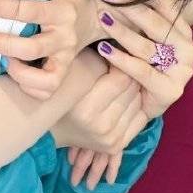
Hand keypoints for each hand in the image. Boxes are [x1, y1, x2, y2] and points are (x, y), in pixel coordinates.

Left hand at [0, 0, 89, 100]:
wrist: (95, 19)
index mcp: (64, 12)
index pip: (28, 10)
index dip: (0, 7)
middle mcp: (64, 39)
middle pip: (29, 48)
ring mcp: (64, 60)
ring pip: (41, 78)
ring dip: (14, 70)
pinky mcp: (61, 75)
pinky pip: (45, 91)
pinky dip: (26, 85)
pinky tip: (12, 69)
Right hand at [51, 58, 148, 187]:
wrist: (52, 130)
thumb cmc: (62, 92)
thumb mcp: (73, 69)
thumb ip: (97, 58)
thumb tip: (122, 47)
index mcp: (86, 108)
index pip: (122, 79)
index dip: (121, 63)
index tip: (115, 57)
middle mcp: (100, 126)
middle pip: (133, 90)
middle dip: (129, 75)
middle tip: (120, 67)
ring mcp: (111, 139)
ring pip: (139, 103)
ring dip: (134, 90)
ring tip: (121, 84)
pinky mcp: (117, 146)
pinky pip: (141, 119)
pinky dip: (136, 107)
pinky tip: (124, 101)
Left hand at [95, 0, 192, 118]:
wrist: (139, 104)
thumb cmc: (138, 64)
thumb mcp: (140, 35)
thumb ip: (137, 14)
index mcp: (184, 32)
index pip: (164, 4)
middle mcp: (188, 50)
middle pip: (156, 23)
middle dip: (129, 6)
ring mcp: (182, 72)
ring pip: (148, 46)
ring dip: (122, 30)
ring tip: (102, 18)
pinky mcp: (170, 91)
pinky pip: (141, 70)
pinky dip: (121, 58)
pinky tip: (103, 48)